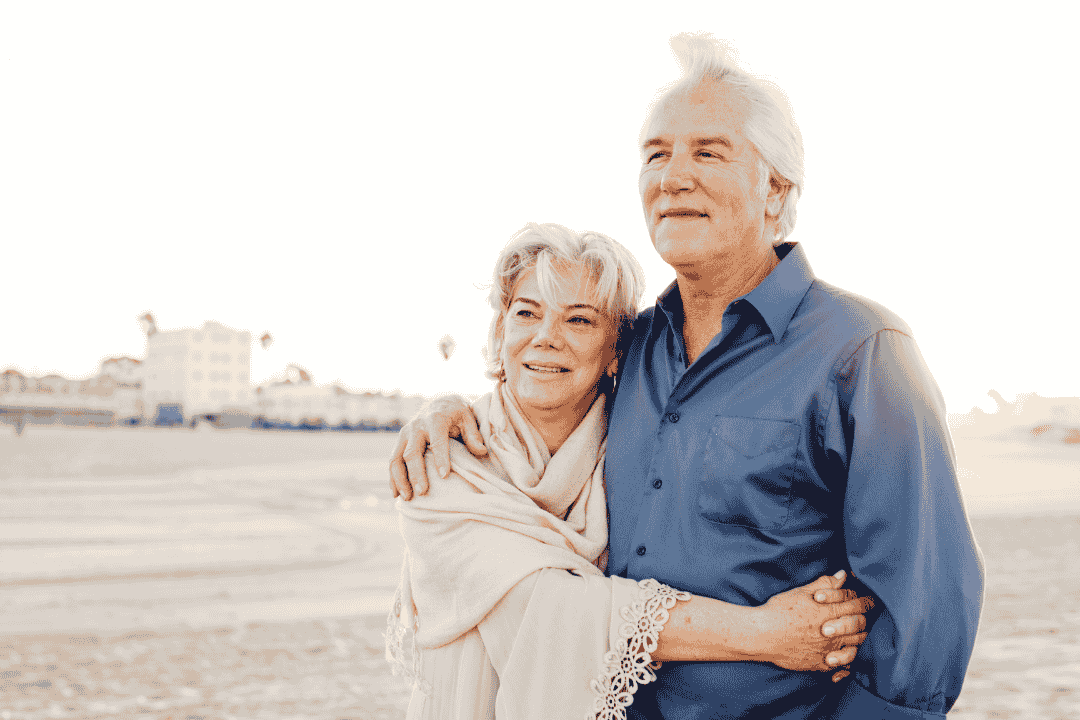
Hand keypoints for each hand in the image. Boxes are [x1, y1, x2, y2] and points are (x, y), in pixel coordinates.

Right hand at [388, 395, 485, 499]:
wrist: (439, 404)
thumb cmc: (456, 415)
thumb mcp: (467, 418)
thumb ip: (473, 435)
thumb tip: (481, 451)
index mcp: (435, 419)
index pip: (437, 440)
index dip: (440, 458)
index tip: (444, 476)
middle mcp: (416, 426)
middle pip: (412, 452)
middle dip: (416, 474)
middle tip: (423, 492)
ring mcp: (404, 435)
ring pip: (396, 459)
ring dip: (400, 480)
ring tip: (408, 498)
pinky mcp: (399, 443)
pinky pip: (392, 462)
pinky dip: (392, 479)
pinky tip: (396, 495)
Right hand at [752, 570, 872, 680]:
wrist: (763, 635)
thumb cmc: (779, 610)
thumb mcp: (802, 592)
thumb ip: (825, 584)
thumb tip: (843, 575)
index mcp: (830, 611)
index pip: (857, 603)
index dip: (866, 599)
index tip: (870, 598)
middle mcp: (834, 632)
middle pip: (861, 624)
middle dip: (866, 618)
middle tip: (868, 615)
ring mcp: (829, 650)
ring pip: (857, 645)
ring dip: (861, 639)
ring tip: (860, 634)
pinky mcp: (821, 663)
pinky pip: (844, 666)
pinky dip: (849, 662)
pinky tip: (847, 657)